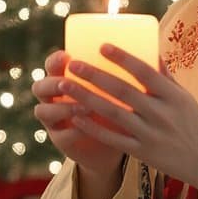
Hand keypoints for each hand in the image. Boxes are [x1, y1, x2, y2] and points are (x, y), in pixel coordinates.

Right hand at [31, 50, 124, 177]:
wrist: (107, 144)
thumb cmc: (117, 107)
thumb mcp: (119, 88)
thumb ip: (129, 73)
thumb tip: (156, 54)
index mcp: (65, 77)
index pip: (52, 64)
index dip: (55, 60)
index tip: (68, 54)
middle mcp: (54, 98)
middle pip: (41, 87)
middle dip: (53, 82)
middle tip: (68, 81)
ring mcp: (55, 120)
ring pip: (46, 111)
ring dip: (64, 107)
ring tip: (83, 105)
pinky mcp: (62, 141)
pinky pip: (63, 135)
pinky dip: (73, 130)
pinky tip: (83, 127)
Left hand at [60, 43, 197, 195]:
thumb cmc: (191, 121)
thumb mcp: (183, 95)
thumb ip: (164, 75)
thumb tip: (149, 49)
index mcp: (172, 95)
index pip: (145, 72)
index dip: (123, 58)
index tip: (102, 46)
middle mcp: (161, 113)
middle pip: (123, 91)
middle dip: (95, 76)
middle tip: (73, 64)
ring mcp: (150, 134)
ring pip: (113, 114)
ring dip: (87, 98)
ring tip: (66, 85)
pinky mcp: (141, 152)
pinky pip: (113, 139)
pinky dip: (93, 127)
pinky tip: (76, 116)